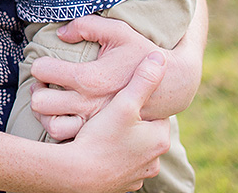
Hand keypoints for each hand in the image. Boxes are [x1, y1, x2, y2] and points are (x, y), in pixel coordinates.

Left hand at [29, 16, 160, 140]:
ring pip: (50, 125)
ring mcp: (94, 122)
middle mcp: (89, 104)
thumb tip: (60, 33)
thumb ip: (87, 26)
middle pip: (40, 102)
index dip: (40, 65)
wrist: (170, 84)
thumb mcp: (118, 31)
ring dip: (45, 112)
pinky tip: (66, 113)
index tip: (45, 64)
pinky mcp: (100, 134)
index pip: (44, 71)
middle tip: (44, 83)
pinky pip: (67, 137)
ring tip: (52, 99)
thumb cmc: (140, 53)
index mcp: (90, 78)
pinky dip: (61, 126)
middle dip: (37, 89)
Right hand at [60, 51, 171, 192]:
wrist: (78, 175)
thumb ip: (142, 79)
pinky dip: (112, 156)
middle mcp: (154, 161)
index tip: (123, 96)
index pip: (154, 113)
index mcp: (159, 139)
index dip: (138, 103)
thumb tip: (159, 57)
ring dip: (121, 140)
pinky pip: (121, 165)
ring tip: (102, 129)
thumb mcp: (123, 103)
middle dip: (130, 122)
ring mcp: (138, 175)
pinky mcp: (123, 185)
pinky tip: (98, 147)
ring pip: (132, 149)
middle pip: (144, 132)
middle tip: (110, 111)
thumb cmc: (101, 137)